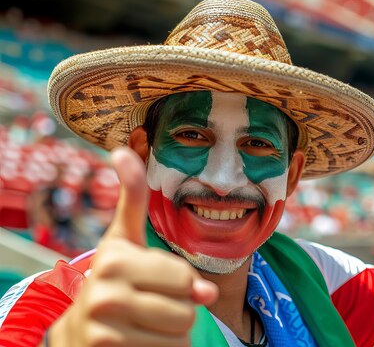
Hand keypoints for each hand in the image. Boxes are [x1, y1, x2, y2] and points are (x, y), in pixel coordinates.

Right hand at [48, 147, 217, 346]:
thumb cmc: (112, 278)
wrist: (78, 329)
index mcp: (115, 257)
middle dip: (181, 307)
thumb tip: (123, 152)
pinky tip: (141, 340)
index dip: (182, 284)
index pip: (185, 279)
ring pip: (181, 332)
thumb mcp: (123, 239)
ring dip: (174, 331)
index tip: (156, 281)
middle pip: (187, 306)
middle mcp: (105, 290)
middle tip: (154, 303)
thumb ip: (132, 199)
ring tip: (147, 321)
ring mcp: (105, 324)